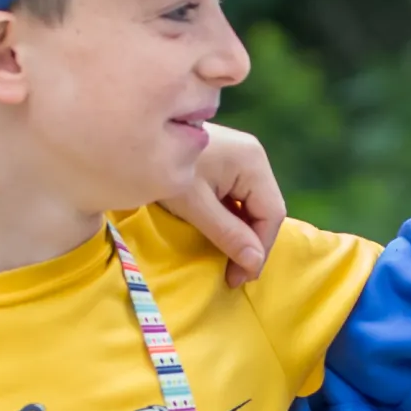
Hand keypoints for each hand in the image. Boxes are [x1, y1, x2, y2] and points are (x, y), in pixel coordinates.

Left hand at [168, 122, 286, 283]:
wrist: (139, 134)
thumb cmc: (163, 166)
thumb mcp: (194, 205)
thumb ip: (227, 233)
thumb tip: (254, 264)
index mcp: (252, 162)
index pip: (271, 214)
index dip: (260, 249)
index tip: (239, 277)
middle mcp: (254, 157)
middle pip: (265, 210)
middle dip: (251, 244)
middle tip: (233, 274)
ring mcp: (241, 159)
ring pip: (253, 207)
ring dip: (242, 235)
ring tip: (226, 261)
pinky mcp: (227, 165)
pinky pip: (239, 199)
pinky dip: (232, 221)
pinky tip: (219, 238)